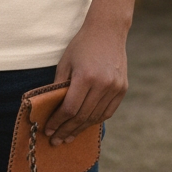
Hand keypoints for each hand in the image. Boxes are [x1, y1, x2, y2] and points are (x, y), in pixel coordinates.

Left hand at [45, 20, 127, 146]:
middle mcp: (102, 84)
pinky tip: (85, 126)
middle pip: (82, 116)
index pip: (69, 108)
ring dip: (80, 129)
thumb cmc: (82, 45)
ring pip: (95, 117)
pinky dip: (95, 120)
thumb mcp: (66, 62)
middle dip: (67, 130)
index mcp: (86, 76)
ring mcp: (115, 87)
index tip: (48, 130)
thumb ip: (59, 86)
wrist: (108, 31)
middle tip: (56, 141)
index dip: (58, 122)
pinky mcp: (122, 89)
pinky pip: (108, 112)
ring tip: (68, 137)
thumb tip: (51, 109)